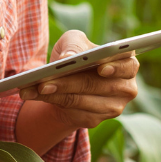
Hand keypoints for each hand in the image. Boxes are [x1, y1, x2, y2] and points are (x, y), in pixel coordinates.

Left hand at [17, 29, 139, 129]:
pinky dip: (51, 102)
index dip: (116, 67)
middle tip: (43, 81)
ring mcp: (113, 107)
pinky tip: (35, 96)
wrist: (68, 81)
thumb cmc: (76, 54)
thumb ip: (74, 44)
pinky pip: (72, 112)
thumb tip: (69, 57)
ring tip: (32, 88)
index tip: (101, 68)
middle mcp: (126, 87)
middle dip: (68, 82)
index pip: (128, 64)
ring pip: (81, 100)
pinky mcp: (96, 120)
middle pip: (96, 85)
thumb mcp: (74, 42)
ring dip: (54, 94)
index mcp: (127, 62)